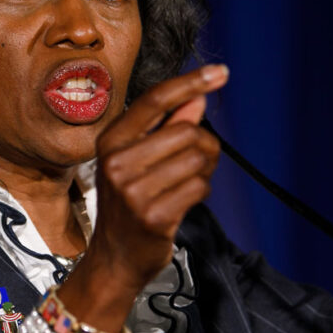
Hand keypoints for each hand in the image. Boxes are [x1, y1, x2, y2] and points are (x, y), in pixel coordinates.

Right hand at [57, 64, 228, 330]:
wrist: (113, 260)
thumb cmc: (128, 204)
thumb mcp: (138, 159)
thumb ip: (168, 126)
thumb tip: (196, 98)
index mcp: (112, 140)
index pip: (156, 100)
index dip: (191, 82)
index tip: (220, 72)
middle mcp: (117, 162)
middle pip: (187, 131)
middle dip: (205, 145)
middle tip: (197, 162)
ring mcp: (133, 191)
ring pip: (197, 159)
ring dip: (203, 171)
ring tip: (185, 183)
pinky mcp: (154, 216)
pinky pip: (199, 188)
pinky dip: (200, 191)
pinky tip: (183, 201)